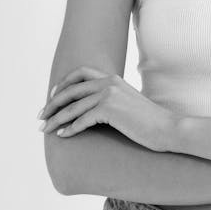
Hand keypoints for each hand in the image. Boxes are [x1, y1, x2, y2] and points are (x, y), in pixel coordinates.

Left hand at [37, 66, 177, 150]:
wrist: (169, 129)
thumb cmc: (150, 122)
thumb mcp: (129, 104)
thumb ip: (112, 100)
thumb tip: (95, 109)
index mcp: (113, 78)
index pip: (80, 74)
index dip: (63, 84)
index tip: (52, 96)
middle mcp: (109, 83)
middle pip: (70, 90)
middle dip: (52, 104)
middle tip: (41, 116)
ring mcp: (109, 95)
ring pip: (73, 107)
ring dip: (56, 119)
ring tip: (45, 129)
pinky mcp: (110, 110)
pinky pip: (82, 120)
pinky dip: (70, 128)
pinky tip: (62, 135)